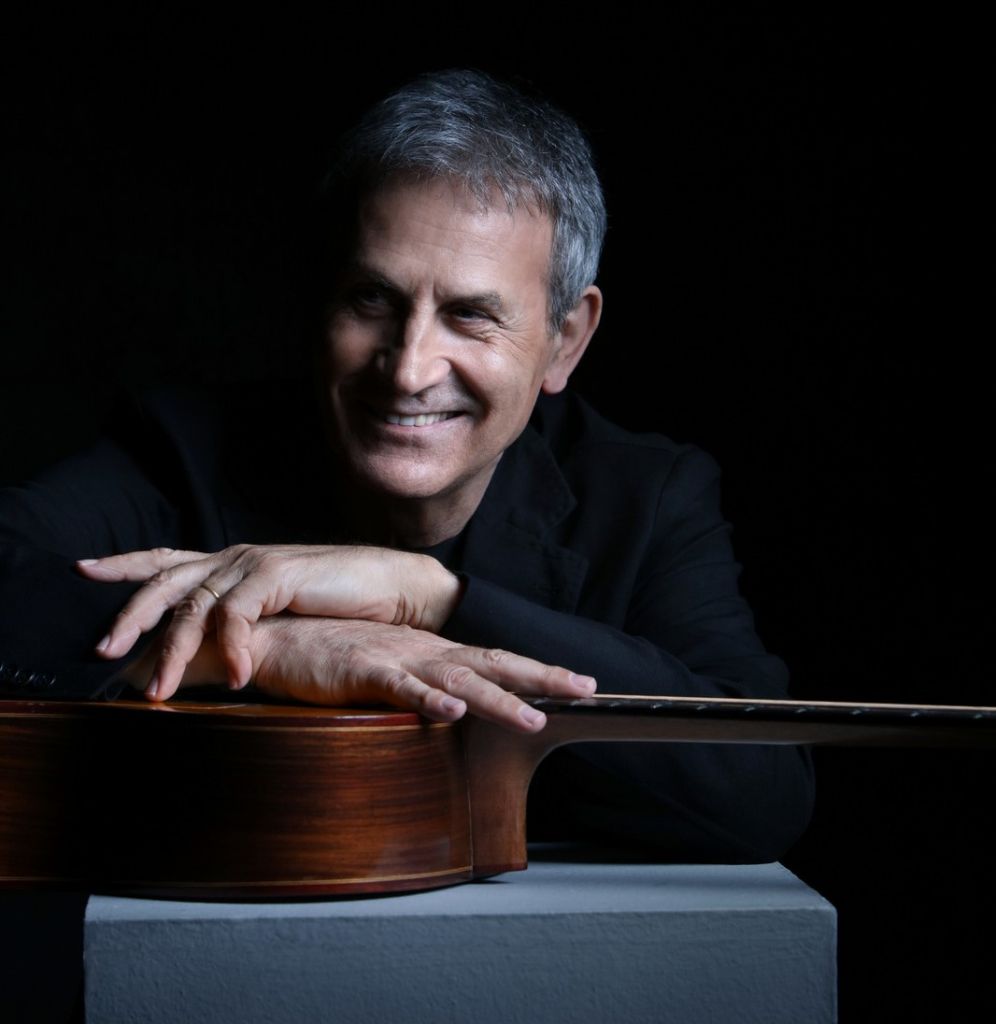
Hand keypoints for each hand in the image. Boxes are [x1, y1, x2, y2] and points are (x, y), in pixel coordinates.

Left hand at [77, 544, 461, 699]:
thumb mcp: (281, 612)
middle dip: (129, 615)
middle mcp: (235, 557)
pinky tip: (235, 678)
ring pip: (193, 606)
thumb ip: (246, 620)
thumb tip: (213, 653)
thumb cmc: (341, 602)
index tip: (83, 569)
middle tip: (103, 650)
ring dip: (173, 652)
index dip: (124, 563)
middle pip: (165, 580)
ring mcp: (254, 563)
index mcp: (232, 563)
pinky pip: (237, 615)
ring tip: (159, 692)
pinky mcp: (276, 574)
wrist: (393, 586)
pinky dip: (231, 649)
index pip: (167, 558)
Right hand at [246, 616, 596, 732]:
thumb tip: (453, 709)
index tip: (579, 684)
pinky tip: (451, 711)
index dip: (538, 671)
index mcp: (432, 653)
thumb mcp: (387, 673)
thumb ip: (420, 688)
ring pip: (457, 680)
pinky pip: (399, 688)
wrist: (278, 636)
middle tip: (587, 689)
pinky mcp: (361, 671)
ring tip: (534, 717)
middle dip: (542, 677)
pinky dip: (426, 700)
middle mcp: (423, 652)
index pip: (495, 661)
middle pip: (493, 664)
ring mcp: (395, 659)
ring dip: (497, 699)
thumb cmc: (330, 656)